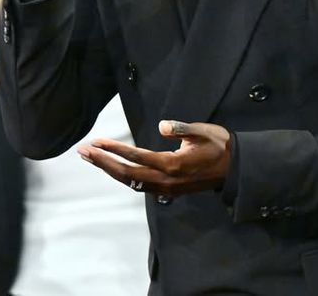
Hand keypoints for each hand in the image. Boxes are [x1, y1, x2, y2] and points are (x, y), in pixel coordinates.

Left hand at [77, 120, 231, 196]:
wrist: (235, 169)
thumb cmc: (218, 145)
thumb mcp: (203, 131)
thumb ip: (182, 128)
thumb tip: (163, 126)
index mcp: (173, 165)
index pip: (137, 157)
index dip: (115, 150)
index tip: (96, 142)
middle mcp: (166, 180)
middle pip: (127, 174)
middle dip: (103, 163)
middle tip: (82, 151)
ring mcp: (166, 188)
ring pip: (131, 182)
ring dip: (109, 170)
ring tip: (91, 158)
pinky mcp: (168, 191)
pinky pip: (139, 185)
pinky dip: (122, 176)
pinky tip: (112, 168)